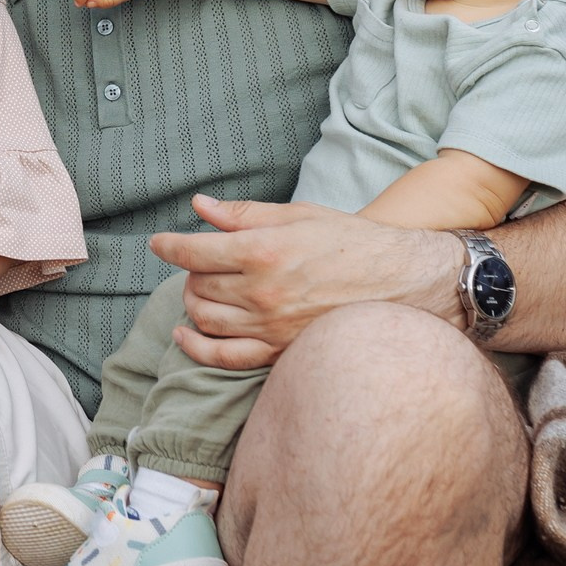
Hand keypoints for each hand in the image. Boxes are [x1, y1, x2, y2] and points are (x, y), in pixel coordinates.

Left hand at [151, 195, 462, 369]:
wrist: (406, 283)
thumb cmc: (355, 242)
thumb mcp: (299, 215)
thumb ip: (245, 214)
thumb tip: (201, 207)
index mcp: (263, 250)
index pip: (194, 251)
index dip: (169, 246)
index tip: (159, 243)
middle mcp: (262, 291)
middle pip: (197, 286)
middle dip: (190, 273)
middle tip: (199, 264)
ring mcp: (270, 327)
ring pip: (205, 319)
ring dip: (194, 304)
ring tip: (202, 291)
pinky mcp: (281, 352)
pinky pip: (225, 358)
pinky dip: (197, 348)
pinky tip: (186, 336)